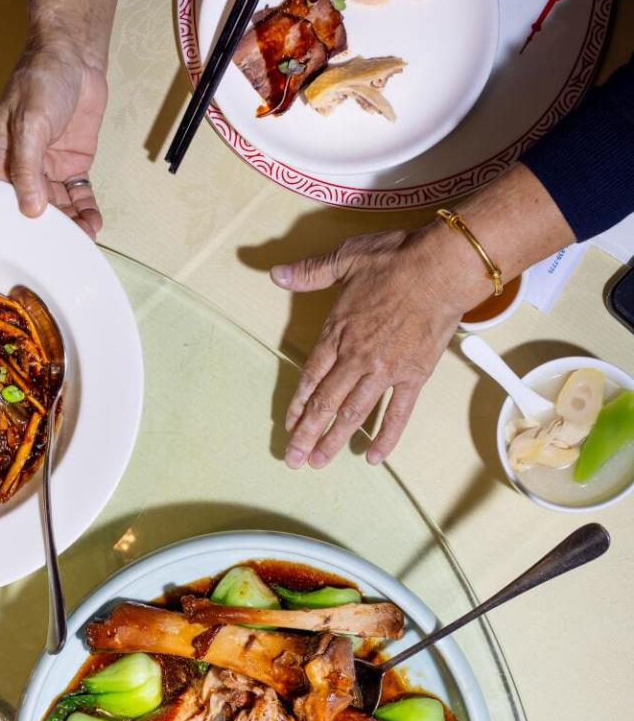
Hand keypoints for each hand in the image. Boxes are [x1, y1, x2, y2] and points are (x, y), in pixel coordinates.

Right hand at [0, 37, 106, 238]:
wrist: (74, 55)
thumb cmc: (42, 78)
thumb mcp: (30, 122)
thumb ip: (28, 166)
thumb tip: (30, 207)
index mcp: (2, 156)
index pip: (8, 197)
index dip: (21, 220)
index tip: (36, 243)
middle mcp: (24, 165)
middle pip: (35, 206)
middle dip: (51, 227)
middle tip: (67, 246)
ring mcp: (49, 166)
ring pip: (58, 205)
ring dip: (71, 222)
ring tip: (84, 238)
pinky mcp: (72, 164)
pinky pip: (78, 194)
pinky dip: (85, 209)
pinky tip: (92, 224)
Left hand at [272, 226, 482, 467]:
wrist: (443, 267)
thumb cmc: (397, 259)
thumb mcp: (346, 258)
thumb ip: (310, 272)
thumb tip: (277, 273)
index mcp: (338, 332)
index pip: (310, 376)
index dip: (298, 404)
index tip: (289, 424)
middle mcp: (357, 357)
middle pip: (326, 404)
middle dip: (307, 434)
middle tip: (294, 459)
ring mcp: (385, 370)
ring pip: (354, 414)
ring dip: (334, 440)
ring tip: (320, 462)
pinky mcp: (414, 376)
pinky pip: (397, 413)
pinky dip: (385, 437)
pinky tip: (371, 457)